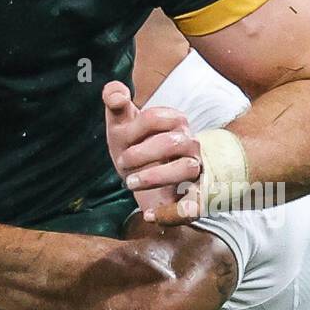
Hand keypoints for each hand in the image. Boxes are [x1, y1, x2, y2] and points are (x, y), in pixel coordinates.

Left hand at [103, 80, 202, 224]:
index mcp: (174, 121)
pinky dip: (173, 212)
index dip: (133, 129)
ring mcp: (194, 169)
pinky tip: (149, 215)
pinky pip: (194, 205)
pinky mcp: (194, 196)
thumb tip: (116, 94)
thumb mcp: (120, 122)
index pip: (155, 118)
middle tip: (122, 162)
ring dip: (154, 177)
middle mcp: (189, 143)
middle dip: (141, 153)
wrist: (141, 176)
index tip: (119, 140)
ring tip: (130, 183)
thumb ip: (114, 100)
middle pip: (171, 143)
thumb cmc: (132, 144)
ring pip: (186, 170)